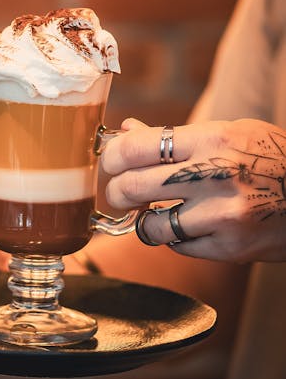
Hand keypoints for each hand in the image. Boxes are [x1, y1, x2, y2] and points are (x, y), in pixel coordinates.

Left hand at [102, 117, 285, 262]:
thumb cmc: (270, 158)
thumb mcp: (229, 133)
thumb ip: (176, 136)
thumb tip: (125, 131)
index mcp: (212, 139)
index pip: (136, 148)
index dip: (111, 156)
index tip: (109, 162)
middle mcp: (215, 175)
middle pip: (133, 187)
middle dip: (117, 192)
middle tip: (120, 194)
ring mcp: (223, 215)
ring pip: (151, 226)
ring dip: (146, 222)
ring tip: (156, 213)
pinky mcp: (231, 247)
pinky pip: (180, 247)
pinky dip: (177, 239)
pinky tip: (192, 227)